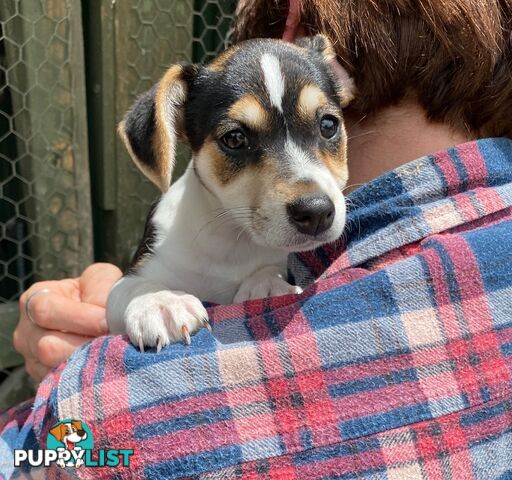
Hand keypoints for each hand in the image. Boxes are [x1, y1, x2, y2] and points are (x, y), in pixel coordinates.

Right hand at [14, 263, 121, 381]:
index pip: (46, 311)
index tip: (107, 321)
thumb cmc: (99, 292)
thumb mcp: (101, 279)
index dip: (80, 318)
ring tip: (111, 353)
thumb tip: (105, 314)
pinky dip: (85, 377)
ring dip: (87, 362)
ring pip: (55, 368)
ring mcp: (32, 358)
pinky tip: (104, 366)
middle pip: (46, 346)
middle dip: (84, 344)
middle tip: (113, 341)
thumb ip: (101, 289)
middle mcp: (27, 331)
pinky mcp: (45, 379)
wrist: (103, 313)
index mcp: (36, 298)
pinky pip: (62, 384)